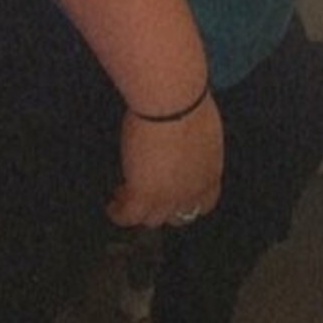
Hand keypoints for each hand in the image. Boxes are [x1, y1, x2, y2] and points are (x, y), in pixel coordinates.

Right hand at [106, 96, 223, 229]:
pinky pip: (128, 215)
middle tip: (148, 195)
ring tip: (125, 198)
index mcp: (210, 173)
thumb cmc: (187, 102)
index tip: (175, 195)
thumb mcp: (198, 129)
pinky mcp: (143, 194)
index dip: (187, 203)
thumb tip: (180, 143)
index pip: (204, 204)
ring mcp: (168, 197)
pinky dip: (119, 213)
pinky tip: (112, 206)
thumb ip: (192, 146)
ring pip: (151, 219)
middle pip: (177, 217)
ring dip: (140, 211)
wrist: (173, 103)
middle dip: (162, 209)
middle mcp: (192, 191)